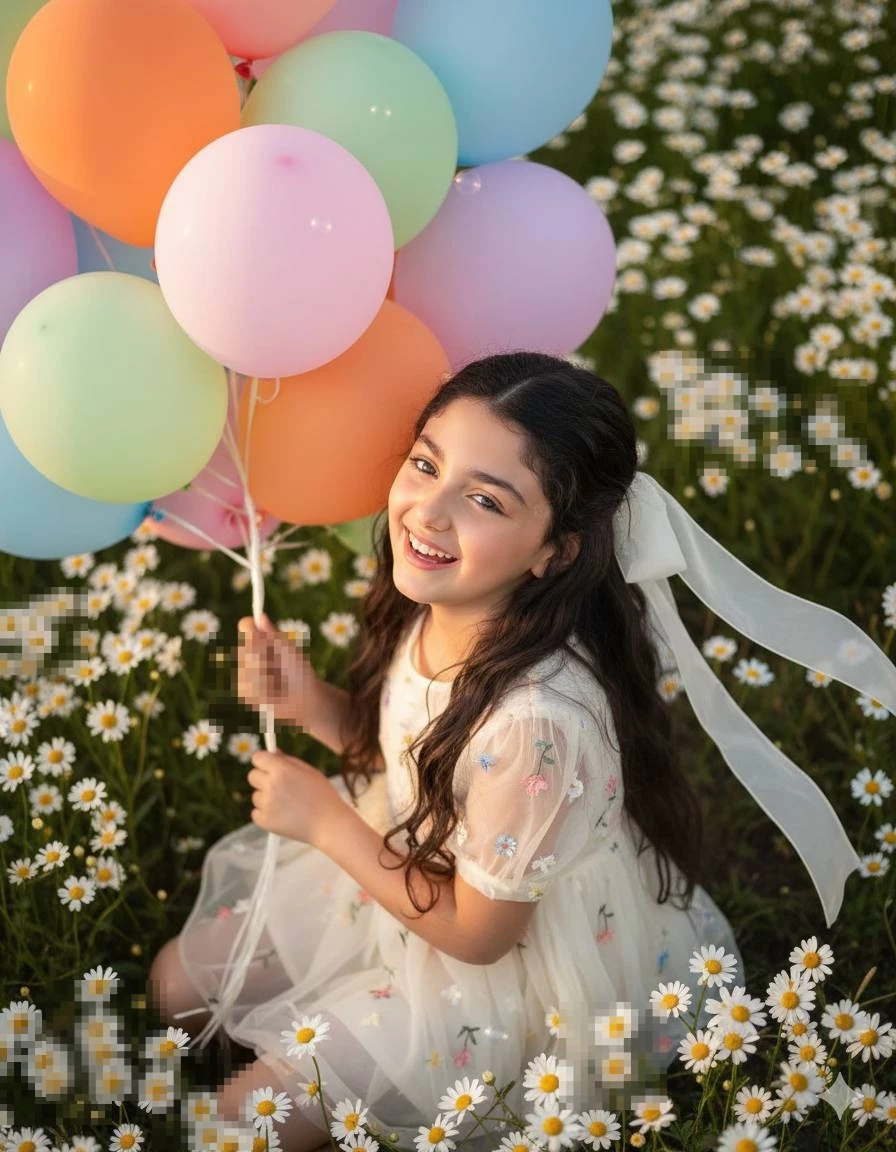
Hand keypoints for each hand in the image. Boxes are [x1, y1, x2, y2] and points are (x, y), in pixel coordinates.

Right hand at [237, 614, 319, 728]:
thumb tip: (261, 616)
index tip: (260, 632)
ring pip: (246, 669)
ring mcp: (243, 672)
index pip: (246, 626)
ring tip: (280, 682)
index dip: (250, 629)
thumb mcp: (290, 651)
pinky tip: (274, 693)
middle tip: (278, 663)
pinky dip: (265, 691)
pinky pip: (249, 688)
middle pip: (244, 647)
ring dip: (266, 676)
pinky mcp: (244, 691)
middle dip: (263, 656)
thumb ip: (275, 636)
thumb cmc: (299, 670)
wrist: (303, 698)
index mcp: (260, 640)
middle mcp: (248, 654)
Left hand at [247, 750, 345, 845]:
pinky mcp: (265, 821)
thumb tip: (273, 753)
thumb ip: (288, 760)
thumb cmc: (322, 795)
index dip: (264, 761)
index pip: (257, 758)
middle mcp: (271, 785)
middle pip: (252, 776)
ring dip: (266, 798)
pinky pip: (256, 813)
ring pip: (256, 796)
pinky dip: (266, 814)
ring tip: (287, 804)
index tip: (269, 766)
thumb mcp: (309, 771)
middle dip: (262, 778)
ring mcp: (266, 804)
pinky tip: (282, 815)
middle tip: (279, 786)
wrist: (329, 824)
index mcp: (281, 770)